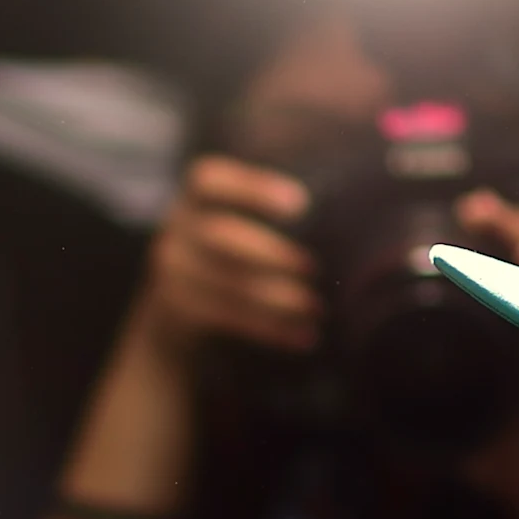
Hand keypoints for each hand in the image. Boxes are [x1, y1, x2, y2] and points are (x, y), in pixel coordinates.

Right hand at [131, 156, 319, 359]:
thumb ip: (269, 202)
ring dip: (278, 298)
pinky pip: (229, 320)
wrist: (175, 314)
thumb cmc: (230, 254)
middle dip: (270, 252)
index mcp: (193, 200)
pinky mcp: (180, 315)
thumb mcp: (231, 222)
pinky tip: (307, 336)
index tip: (300, 203)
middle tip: (313, 267)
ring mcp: (173, 277)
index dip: (252, 188)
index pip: (210, 182)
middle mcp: (176, 234)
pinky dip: (272, 329)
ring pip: (226, 285)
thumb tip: (345, 188)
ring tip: (317, 307)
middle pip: (219, 237)